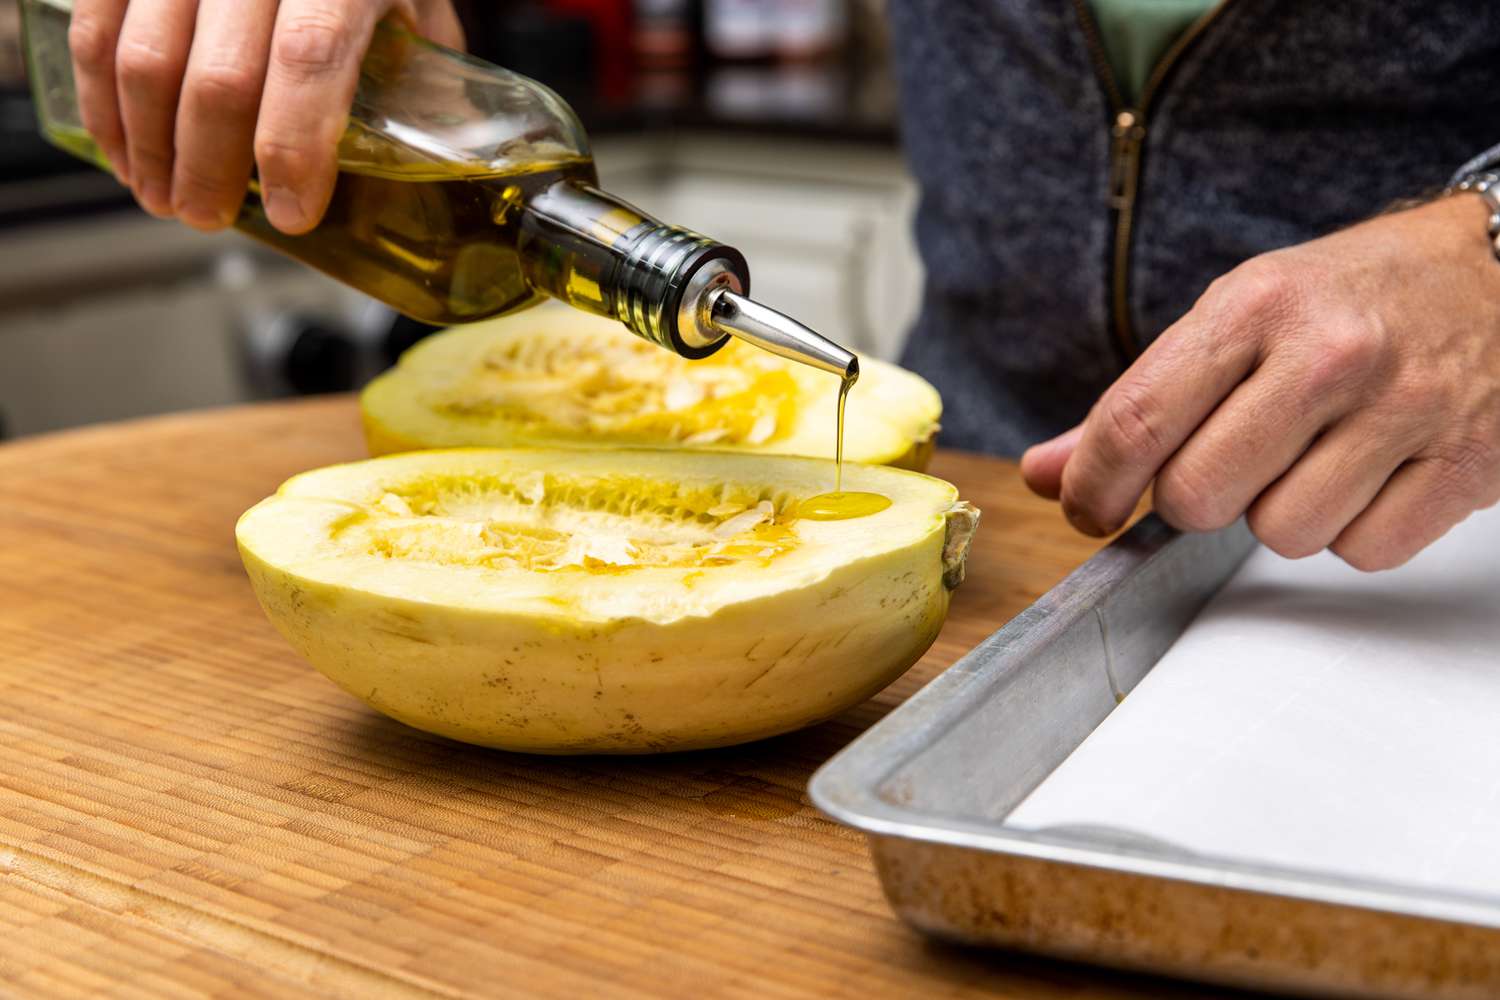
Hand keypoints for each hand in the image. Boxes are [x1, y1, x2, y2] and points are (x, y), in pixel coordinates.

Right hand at [68, 0, 463, 233]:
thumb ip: (424, 76)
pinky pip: (95, 26)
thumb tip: (443, 164)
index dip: (294, 147)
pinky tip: (124, 149)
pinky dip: (102, 101)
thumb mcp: (416, 6)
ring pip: (143, 57)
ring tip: (165, 197)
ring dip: (149, 146)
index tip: (294, 212)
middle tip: (211, 217)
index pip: (309, 58)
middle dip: (210, 167)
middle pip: (219, 76)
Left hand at [1021, 193, 1499, 569]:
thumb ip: (1140, 401)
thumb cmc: (1354, 298)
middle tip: (1230, 464)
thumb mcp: (1238, 316)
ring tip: (1313, 457)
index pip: (1135, 421)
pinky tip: (1370, 475)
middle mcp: (1329, 354)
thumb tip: (1044, 472)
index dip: (1093, 486)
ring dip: (1282, 516)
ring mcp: (1403, 409)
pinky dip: (1355, 531)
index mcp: (1255, 306)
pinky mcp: (1464, 463)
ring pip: (1282, 536)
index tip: (1089, 507)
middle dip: (1197, 499)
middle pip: (1198, 497)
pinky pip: (1362, 553)